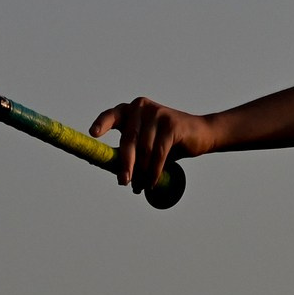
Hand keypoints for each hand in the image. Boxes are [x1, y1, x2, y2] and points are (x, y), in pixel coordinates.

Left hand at [90, 97, 214, 193]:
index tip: (93, 134)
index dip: (103, 123)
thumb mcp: (144, 144)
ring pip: (144, 150)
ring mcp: (157, 113)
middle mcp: (141, 107)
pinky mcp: (171, 124)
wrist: (200, 134)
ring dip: (141, 173)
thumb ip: (128, 151)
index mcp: (130, 110)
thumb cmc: (167, 141)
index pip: (112, 115)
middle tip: (123, 182)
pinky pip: (159, 153)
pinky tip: (151, 183)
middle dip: (125, 164)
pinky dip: (154, 171)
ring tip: (140, 187)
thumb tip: (110, 170)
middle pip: (129, 140)